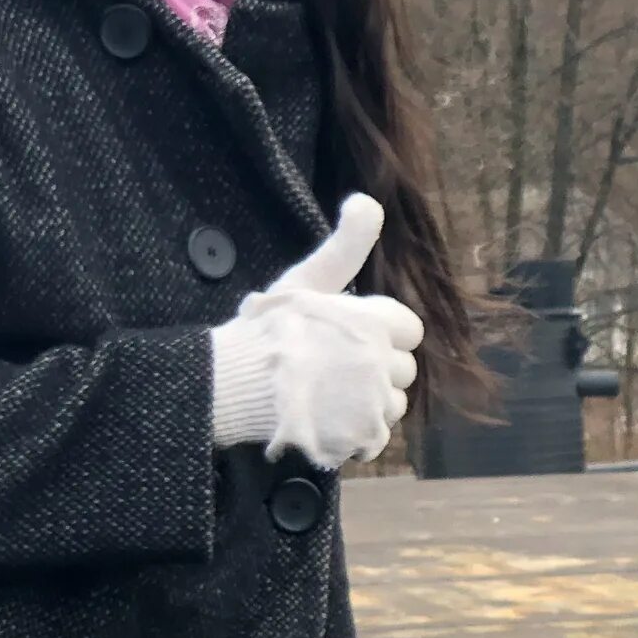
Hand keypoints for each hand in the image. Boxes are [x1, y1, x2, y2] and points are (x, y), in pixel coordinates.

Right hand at [207, 197, 423, 469]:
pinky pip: (379, 437)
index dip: (382, 333)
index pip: (408, 329)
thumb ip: (345, 245)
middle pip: (404, 370)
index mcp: (372, 321)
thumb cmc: (266, 330)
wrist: (229, 385)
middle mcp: (379, 361)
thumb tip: (367, 200)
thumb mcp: (305, 279)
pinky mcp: (358, 436)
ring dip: (371, 403)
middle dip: (377, 369)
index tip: (351, 338)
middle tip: (334, 369)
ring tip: (331, 396)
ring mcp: (370, 402)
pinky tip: (331, 421)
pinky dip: (359, 434)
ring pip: (394, 405)